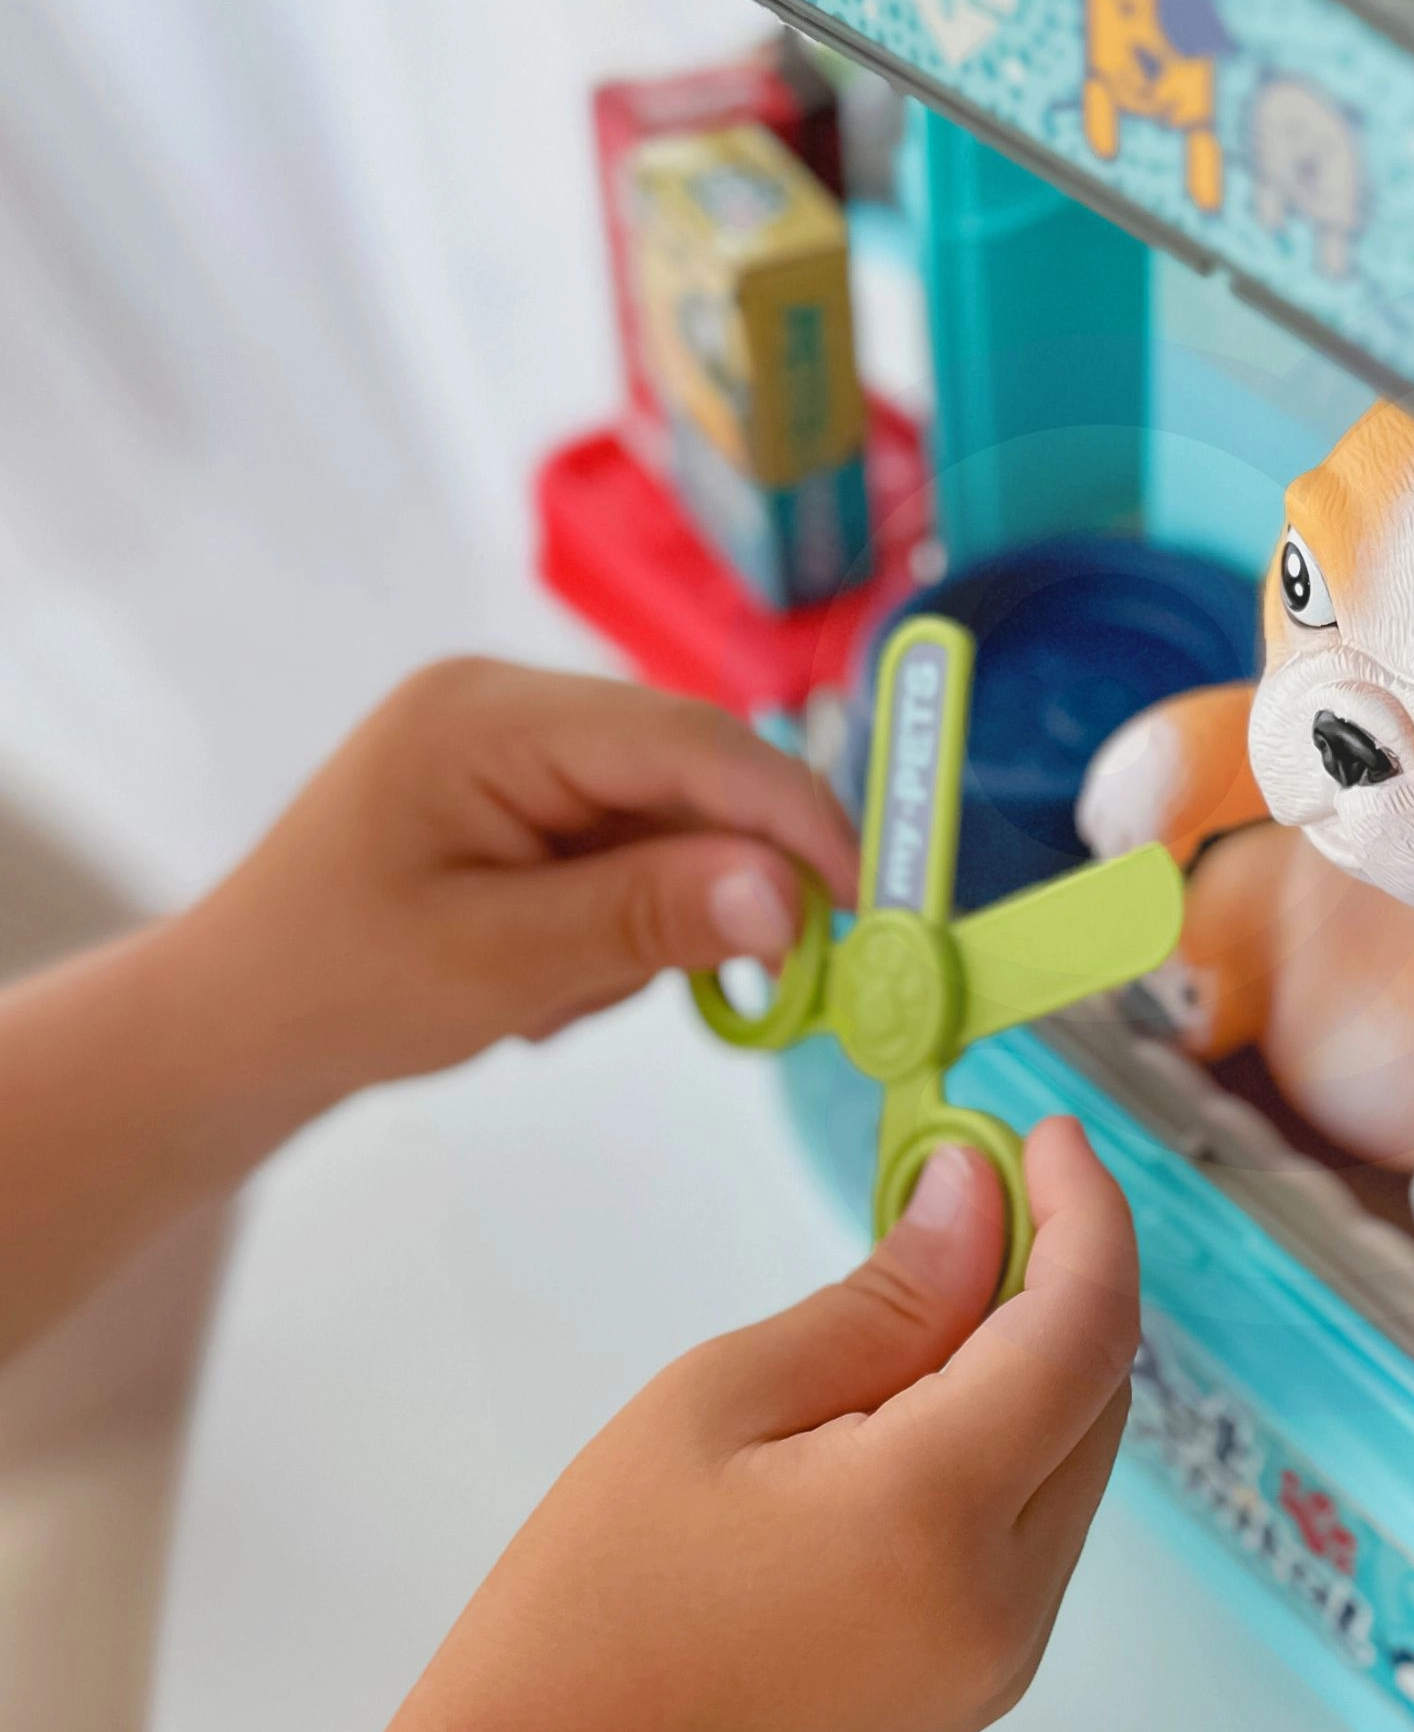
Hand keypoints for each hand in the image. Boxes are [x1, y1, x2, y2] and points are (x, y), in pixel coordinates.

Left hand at [181, 658, 855, 1103]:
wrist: (230, 1026)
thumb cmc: (333, 990)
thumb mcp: (494, 965)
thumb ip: (645, 919)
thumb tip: (791, 895)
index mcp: (487, 716)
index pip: (686, 740)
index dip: (792, 812)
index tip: (865, 898)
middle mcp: (514, 705)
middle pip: (693, 771)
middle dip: (728, 876)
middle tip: (762, 981)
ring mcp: (523, 748)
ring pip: (679, 818)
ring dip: (666, 915)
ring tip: (559, 997)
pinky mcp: (533, 796)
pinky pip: (640, 844)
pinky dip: (632, 921)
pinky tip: (550, 979)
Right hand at [399, 1118, 1134, 1731]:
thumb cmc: (605, 1582)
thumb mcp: (725, 1395)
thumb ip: (885, 1297)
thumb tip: (981, 1196)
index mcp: (936, 1511)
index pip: (1081, 1330)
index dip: (1086, 1214)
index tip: (1046, 1135)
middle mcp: (1008, 1596)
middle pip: (1099, 1392)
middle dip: (1062, 1273)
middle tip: (979, 1189)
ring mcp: (1008, 1655)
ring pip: (1083, 1456)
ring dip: (1042, 1354)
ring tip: (938, 1288)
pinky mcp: (990, 1682)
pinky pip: (1046, 1524)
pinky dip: (1017, 1436)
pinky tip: (929, 1397)